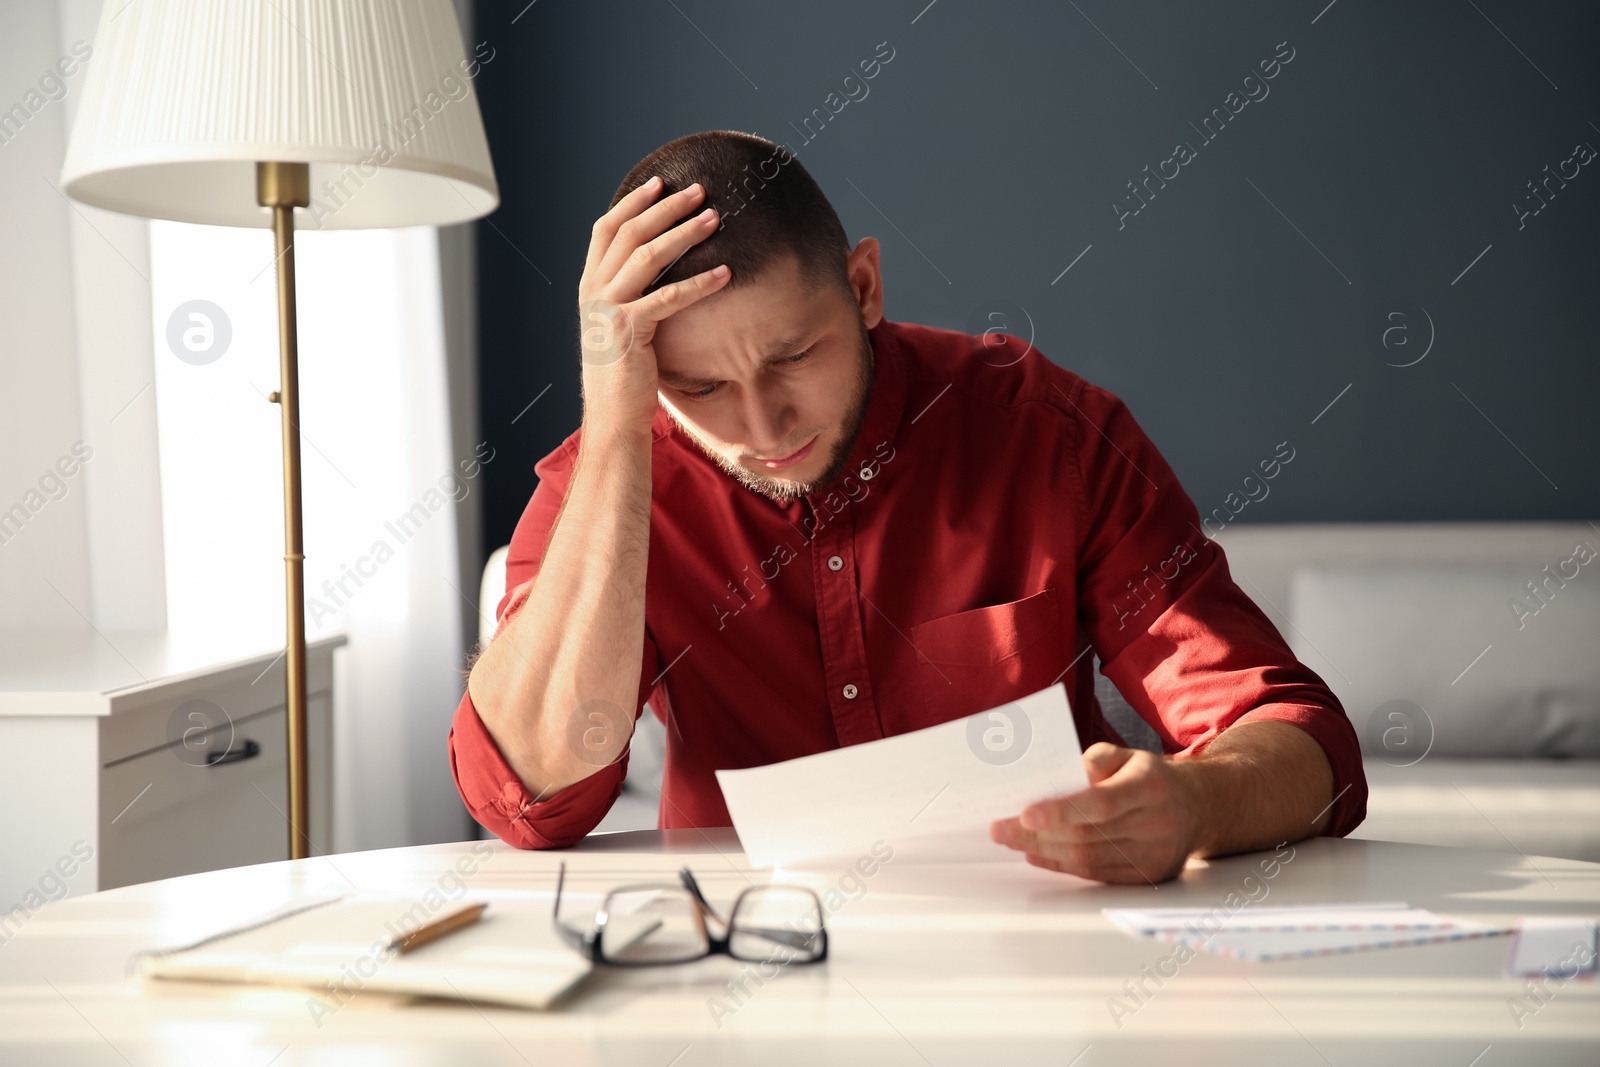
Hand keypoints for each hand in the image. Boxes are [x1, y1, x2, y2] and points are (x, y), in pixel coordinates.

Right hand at [577, 176, 731, 435]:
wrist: (613, 419)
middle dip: (666, 207)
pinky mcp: (629, 331)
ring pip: (647, 255)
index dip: (633, 203)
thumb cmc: (626, 378)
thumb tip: (662, 276)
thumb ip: (632, 298)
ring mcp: (608, 310)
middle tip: (700, 190)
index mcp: (590, 288)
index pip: (606, 229)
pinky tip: (727, 273)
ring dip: (684, 233)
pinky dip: (700, 282)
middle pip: (629, 232)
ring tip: (716, 218)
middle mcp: (593, 293)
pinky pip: (669, 297)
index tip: (660, 183)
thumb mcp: (622, 328)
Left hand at [989, 742, 1203, 883]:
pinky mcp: (1147, 876)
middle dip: (1036, 834)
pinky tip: (1037, 854)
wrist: (1197, 807)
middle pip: (1087, 835)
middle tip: (1000, 830)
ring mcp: (1154, 854)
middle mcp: (1155, 823)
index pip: (1101, 803)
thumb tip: (1054, 782)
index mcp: (1150, 786)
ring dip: (1043, 851)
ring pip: (1088, 859)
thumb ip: (1092, 761)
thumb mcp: (1126, 755)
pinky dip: (1061, 865)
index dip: (1061, 811)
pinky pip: (1096, 874)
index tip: (1024, 814)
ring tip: (1011, 840)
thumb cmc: (1149, 777)